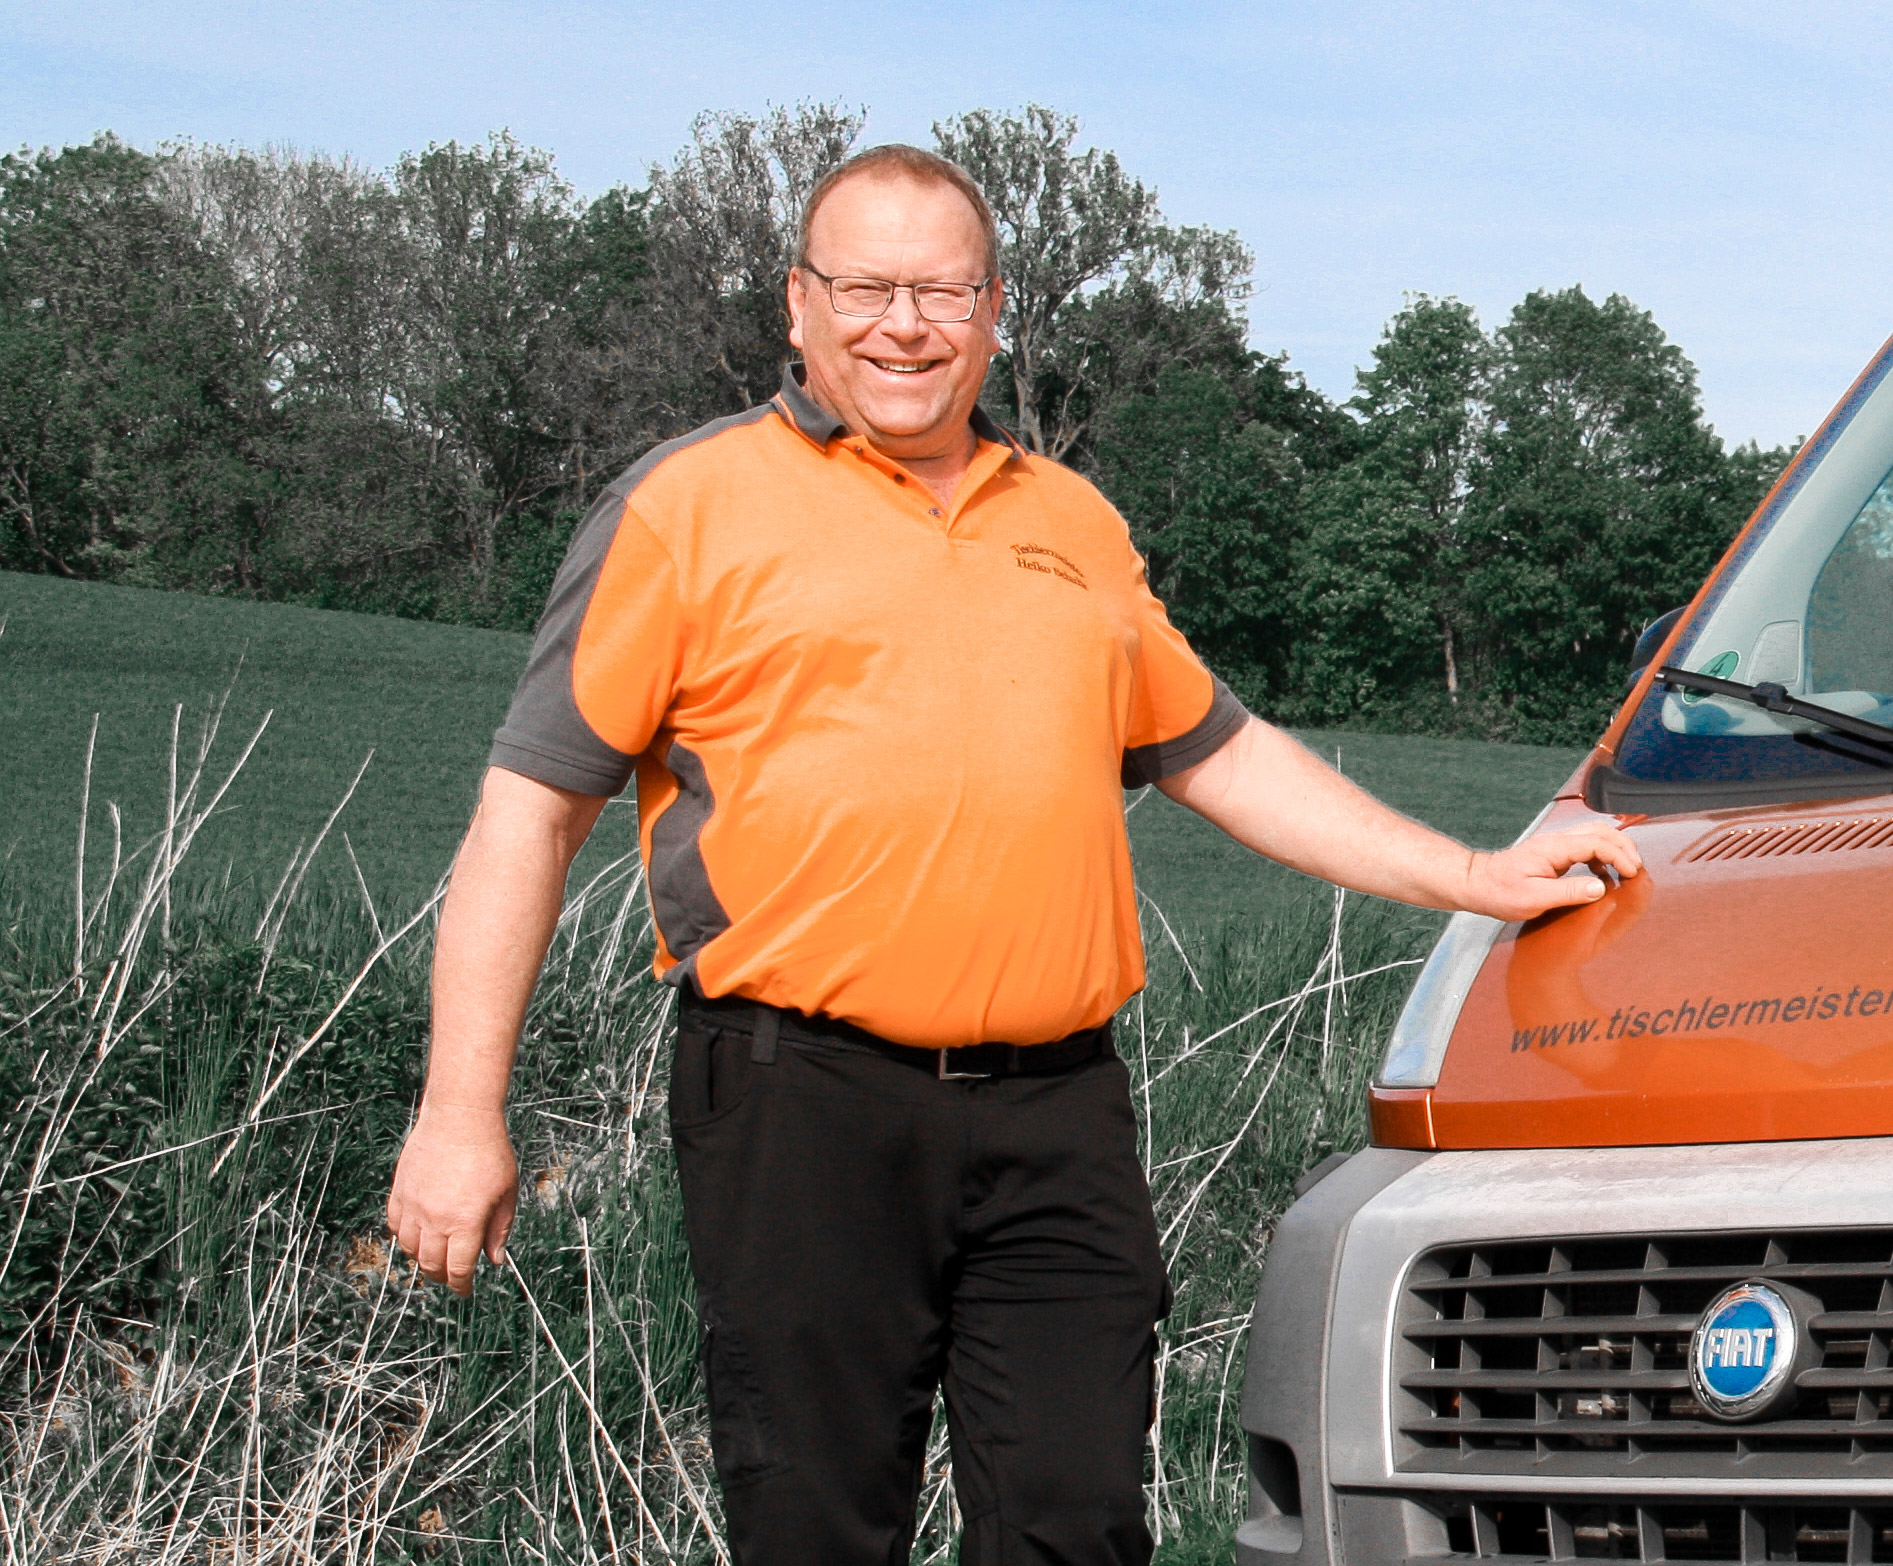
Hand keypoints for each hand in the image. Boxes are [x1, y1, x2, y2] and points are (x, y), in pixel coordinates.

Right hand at [386, 1102, 517, 1297]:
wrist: (459, 1117)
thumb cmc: (488, 1150)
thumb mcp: (506, 1191)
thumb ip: (499, 1228)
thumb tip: (494, 1259)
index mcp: (464, 1221)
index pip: (458, 1268)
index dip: (461, 1285)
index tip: (465, 1290)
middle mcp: (434, 1218)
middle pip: (431, 1264)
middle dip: (442, 1276)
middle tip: (451, 1276)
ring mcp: (413, 1205)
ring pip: (408, 1248)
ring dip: (421, 1259)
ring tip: (434, 1257)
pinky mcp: (400, 1191)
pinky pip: (395, 1225)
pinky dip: (404, 1237)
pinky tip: (416, 1235)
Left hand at [1462, 825, 1643, 921]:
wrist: (1477, 884)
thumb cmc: (1500, 893)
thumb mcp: (1534, 898)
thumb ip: (1569, 892)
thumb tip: (1601, 887)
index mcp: (1553, 848)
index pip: (1597, 842)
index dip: (1620, 856)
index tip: (1633, 873)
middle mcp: (1555, 841)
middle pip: (1600, 831)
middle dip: (1625, 847)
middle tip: (1637, 869)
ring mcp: (1554, 845)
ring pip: (1594, 836)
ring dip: (1615, 850)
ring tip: (1627, 872)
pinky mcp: (1553, 854)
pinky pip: (1585, 847)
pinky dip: (1601, 858)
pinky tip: (1603, 877)